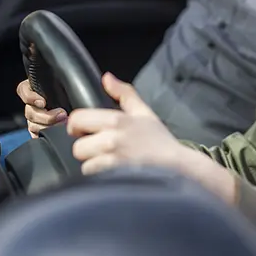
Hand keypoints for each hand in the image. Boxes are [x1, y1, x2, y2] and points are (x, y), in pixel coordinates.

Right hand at [16, 79, 67, 137]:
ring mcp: (34, 119)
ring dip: (48, 126)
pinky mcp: (38, 131)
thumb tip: (65, 80)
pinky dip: (44, 136)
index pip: (23, 90)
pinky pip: (35, 135)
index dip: (30, 97)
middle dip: (46, 116)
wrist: (78, 107)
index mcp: (34, 88)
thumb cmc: (69, 91)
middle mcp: (32, 104)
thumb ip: (56, 80)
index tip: (42, 102)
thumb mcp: (61, 82)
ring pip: (33, 125)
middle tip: (62, 114)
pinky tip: (55, 133)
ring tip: (63, 123)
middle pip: (30, 112)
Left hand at [67, 73, 237, 203]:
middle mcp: (111, 139)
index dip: (77, 126)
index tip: (85, 132)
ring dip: (95, 165)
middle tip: (103, 151)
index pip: (77, 119)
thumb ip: (124, 93)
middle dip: (88, 149)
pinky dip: (101, 178)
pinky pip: (94, 178)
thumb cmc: (160, 141)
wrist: (177, 167)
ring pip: (85, 164)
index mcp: (116, 120)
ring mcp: (112, 160)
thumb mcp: (144, 112)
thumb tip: (106, 77)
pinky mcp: (114, 177)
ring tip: (111, 164)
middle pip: (77, 147)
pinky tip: (114, 174)